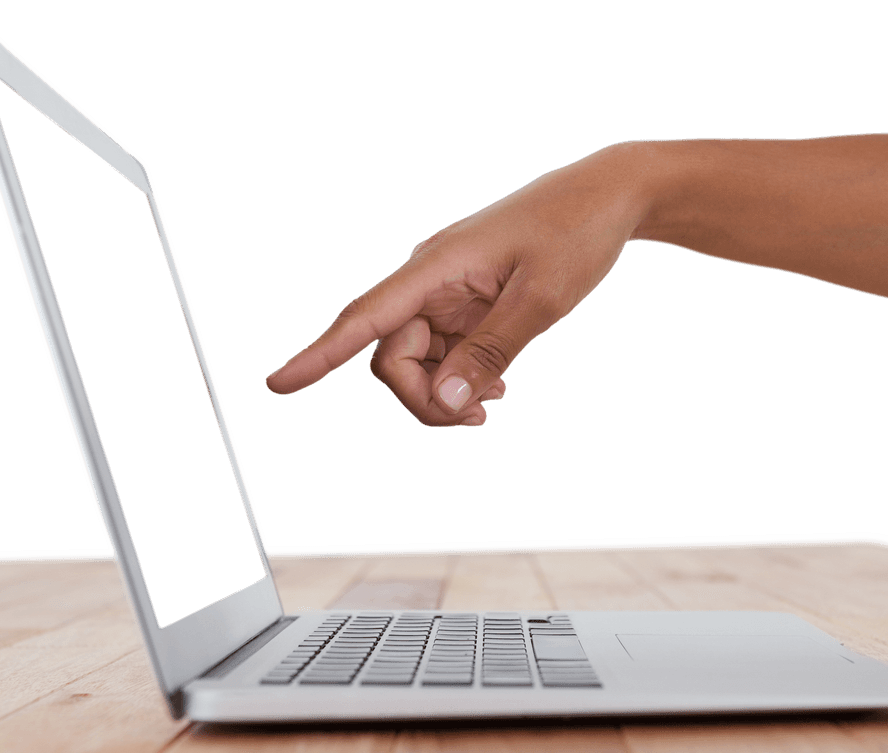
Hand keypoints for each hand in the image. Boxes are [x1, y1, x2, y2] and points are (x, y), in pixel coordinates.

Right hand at [265, 142, 656, 425]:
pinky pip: (443, 354)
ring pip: (416, 361)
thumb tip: (444, 402)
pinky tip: (496, 389)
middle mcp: (429, 279)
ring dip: (445, 393)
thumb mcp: (539, 301)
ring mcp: (446, 293)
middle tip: (477, 419)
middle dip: (423, 397)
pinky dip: (461, 378)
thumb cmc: (575, 235)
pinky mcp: (464, 304)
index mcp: (436, 266)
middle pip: (391, 356)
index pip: (364, 318)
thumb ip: (490, 354)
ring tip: (492, 405)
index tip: (278, 384)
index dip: (318, 355)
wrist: (609, 198)